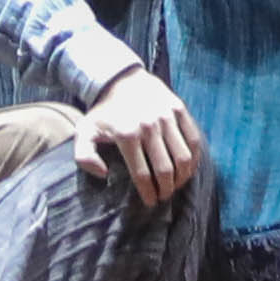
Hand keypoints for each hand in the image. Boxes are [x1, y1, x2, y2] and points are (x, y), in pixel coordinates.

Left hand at [78, 69, 204, 207]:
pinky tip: (188, 167)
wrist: (121, 79)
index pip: (143, 175)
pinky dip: (195, 157)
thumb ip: (85, 156)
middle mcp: (149, 127)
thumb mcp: (85, 131)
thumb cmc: (104, 112)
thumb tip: (104, 174)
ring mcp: (166, 117)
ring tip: (177, 185)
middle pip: (165, 170)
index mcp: (126, 135)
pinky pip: (193, 139)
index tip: (151, 202)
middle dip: (167, 189)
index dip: (149, 193)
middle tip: (164, 196)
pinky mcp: (179, 109)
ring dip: (182, 177)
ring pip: (183, 157)